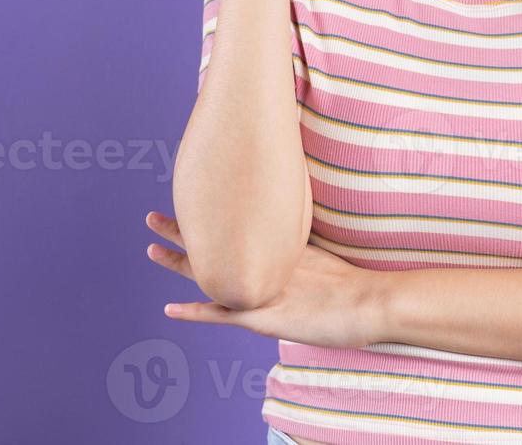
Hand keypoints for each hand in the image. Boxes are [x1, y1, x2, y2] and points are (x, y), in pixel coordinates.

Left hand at [143, 210, 388, 348]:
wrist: (371, 302)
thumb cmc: (356, 289)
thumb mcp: (322, 264)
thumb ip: (302, 255)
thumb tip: (293, 239)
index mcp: (276, 253)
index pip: (232, 232)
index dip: (207, 222)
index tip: (188, 204)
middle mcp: (262, 266)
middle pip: (212, 244)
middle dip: (181, 230)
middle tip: (152, 215)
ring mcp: (260, 290)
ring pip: (209, 274)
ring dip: (177, 262)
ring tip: (150, 246)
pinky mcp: (262, 316)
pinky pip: (220, 314)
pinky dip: (194, 313)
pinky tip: (170, 310)